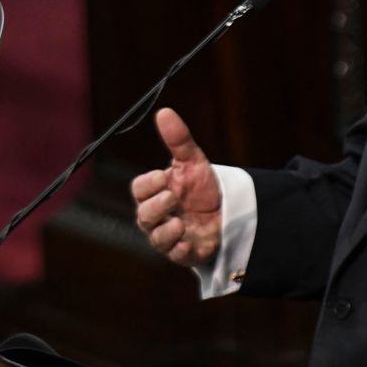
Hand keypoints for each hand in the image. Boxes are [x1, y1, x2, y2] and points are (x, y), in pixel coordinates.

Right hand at [131, 107, 222, 266]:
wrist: (227, 209)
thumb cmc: (202, 186)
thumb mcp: (193, 161)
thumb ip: (178, 139)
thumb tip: (164, 112)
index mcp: (155, 192)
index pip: (139, 189)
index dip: (148, 184)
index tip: (164, 176)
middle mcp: (157, 216)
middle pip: (143, 215)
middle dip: (156, 206)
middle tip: (173, 196)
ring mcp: (169, 236)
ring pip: (156, 238)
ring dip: (166, 231)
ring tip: (180, 223)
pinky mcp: (184, 252)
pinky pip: (175, 255)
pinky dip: (179, 250)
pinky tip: (187, 241)